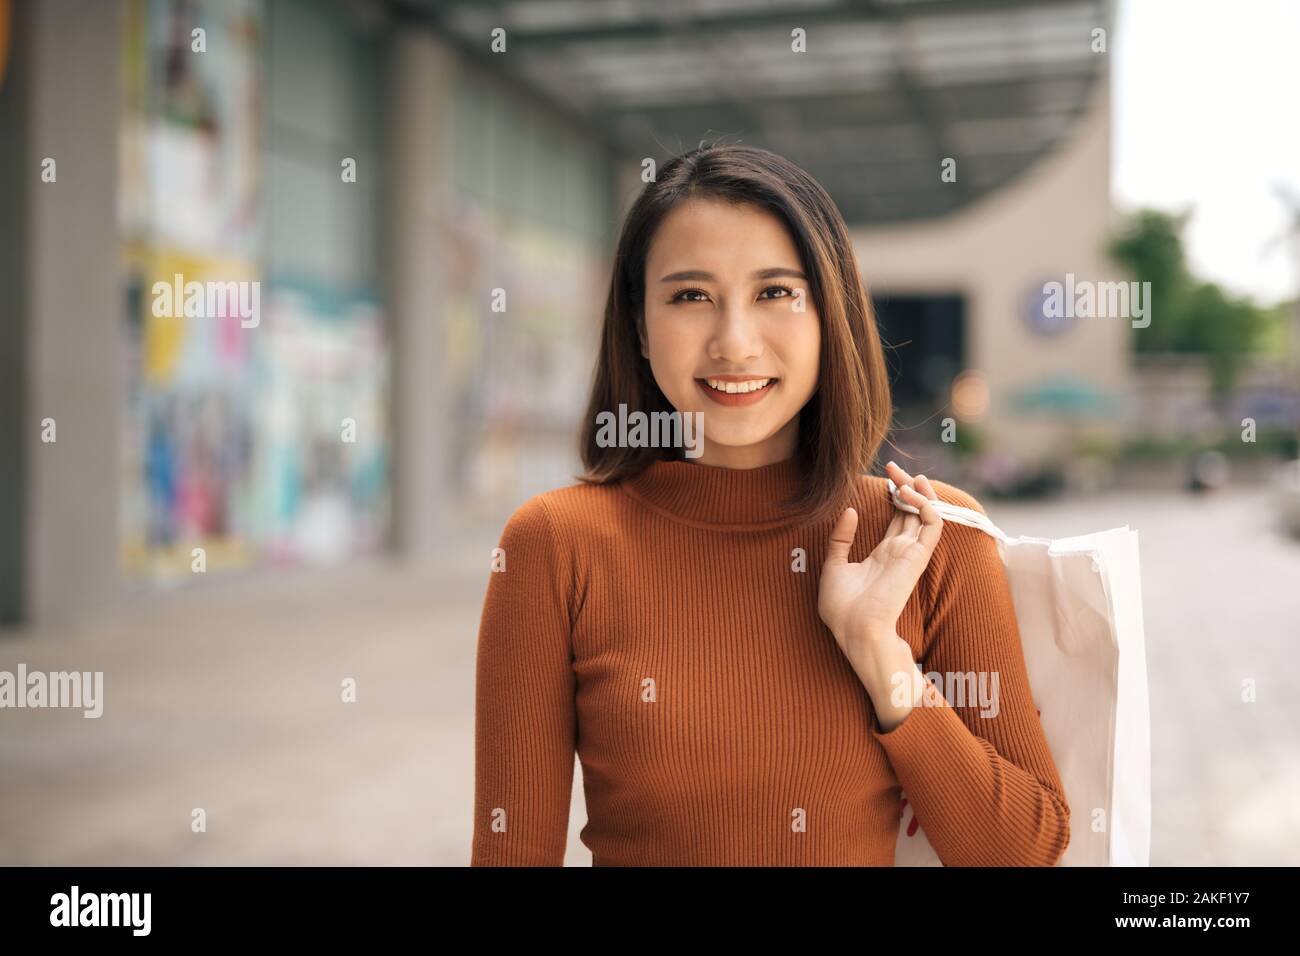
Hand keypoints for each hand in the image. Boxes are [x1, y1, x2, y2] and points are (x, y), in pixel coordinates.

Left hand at [818, 462, 943, 654]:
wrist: (854, 630)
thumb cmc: (842, 608)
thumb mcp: (834, 565)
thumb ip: (842, 538)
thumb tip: (851, 511)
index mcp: (883, 554)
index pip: (898, 518)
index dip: (895, 495)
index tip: (885, 477)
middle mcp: (901, 551)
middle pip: (913, 511)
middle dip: (906, 486)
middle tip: (893, 467)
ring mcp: (911, 553)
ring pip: (928, 514)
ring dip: (920, 491)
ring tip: (904, 476)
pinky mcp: (917, 557)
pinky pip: (933, 525)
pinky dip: (925, 505)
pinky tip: (907, 494)